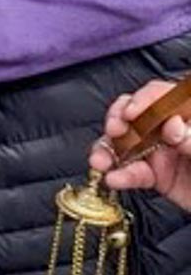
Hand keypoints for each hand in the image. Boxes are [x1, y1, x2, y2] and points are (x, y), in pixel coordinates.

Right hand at [92, 80, 190, 209]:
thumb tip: (172, 127)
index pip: (164, 95)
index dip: (146, 100)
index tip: (134, 113)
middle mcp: (175, 128)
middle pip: (137, 113)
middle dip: (119, 120)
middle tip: (115, 131)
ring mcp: (164, 151)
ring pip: (126, 142)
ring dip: (108, 150)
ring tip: (100, 161)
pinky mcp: (157, 176)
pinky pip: (132, 172)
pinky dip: (120, 176)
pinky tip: (114, 179)